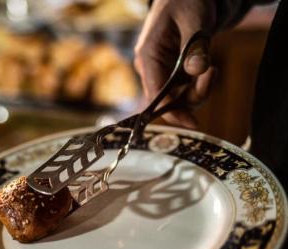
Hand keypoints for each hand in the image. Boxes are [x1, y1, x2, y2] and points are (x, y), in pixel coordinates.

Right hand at [135, 0, 217, 127]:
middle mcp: (150, 68)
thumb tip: (196, 72)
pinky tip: (209, 68)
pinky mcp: (172, 71)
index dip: (171, 111)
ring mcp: (161, 71)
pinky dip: (200, 84)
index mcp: (147, 56)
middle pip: (169, 99)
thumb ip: (195, 46)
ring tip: (213, 68)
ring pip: (179, 97)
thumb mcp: (194, 19)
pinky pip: (185, 89)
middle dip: (193, 95)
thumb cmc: (186, 0)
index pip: (155, 93)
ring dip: (199, 90)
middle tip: (214, 73)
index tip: (191, 122)